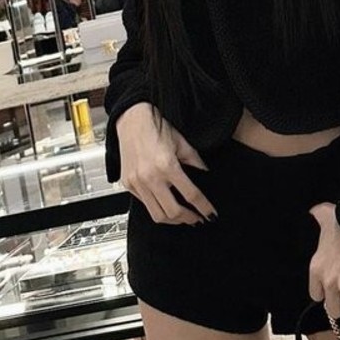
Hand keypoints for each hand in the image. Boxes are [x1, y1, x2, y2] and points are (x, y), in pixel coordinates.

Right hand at [117, 102, 216, 225]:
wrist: (132, 119)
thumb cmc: (155, 127)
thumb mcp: (181, 142)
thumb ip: (195, 161)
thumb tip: (205, 174)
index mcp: (167, 165)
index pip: (191, 195)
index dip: (204, 207)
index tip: (210, 214)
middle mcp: (150, 177)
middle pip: (173, 212)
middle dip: (188, 218)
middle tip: (197, 218)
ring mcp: (137, 183)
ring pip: (157, 215)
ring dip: (173, 219)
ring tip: (182, 217)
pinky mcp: (128, 185)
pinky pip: (144, 205)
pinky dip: (157, 209)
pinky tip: (165, 205)